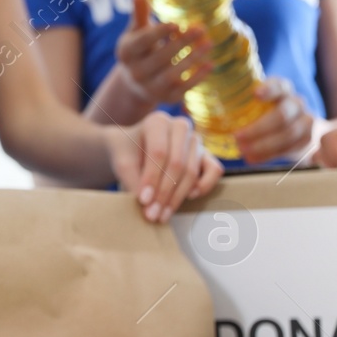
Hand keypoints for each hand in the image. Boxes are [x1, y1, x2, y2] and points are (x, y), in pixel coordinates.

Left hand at [107, 112, 223, 222]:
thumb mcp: (121, 163)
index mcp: (157, 121)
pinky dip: (204, 185)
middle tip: (152, 214)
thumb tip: (147, 203)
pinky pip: (214, 170)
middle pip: (177, 164)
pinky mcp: (206, 154)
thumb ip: (131, 180)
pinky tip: (188, 197)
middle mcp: (180, 127)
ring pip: (192, 171)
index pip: (158, 152)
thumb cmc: (126, 153)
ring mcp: (195, 140)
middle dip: (164, 193)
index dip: (151, 178)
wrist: (132, 149)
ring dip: (178, 197)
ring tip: (162, 215)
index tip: (143, 201)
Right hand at [111, 0, 211, 107]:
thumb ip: (140, 15)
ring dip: (192, 59)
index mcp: (125, 53)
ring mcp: (150, 87)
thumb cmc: (140, 49)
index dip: (158, 33)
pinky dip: (197, 78)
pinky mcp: (166, 98)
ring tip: (209, 44)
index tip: (176, 23)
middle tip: (201, 29)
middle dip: (181, 43)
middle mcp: (135, 72)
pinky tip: (210, 64)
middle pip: (160, 57)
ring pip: (172, 74)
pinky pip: (183, 89)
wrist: (136, 82)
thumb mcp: (136, 32)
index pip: (141, 42)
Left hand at [233, 77, 316, 164]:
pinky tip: (253, 159)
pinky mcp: (308, 139)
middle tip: (237, 137)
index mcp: (282, 89)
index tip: (255, 95)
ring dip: (263, 145)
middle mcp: (296, 102)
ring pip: (288, 134)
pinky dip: (269, 155)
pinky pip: (290, 148)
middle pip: (282, 114)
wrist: (296, 129)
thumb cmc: (263, 113)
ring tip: (243, 151)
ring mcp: (306, 121)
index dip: (269, 89)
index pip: (279, 85)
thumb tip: (197, 108)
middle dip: (259, 128)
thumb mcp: (252, 103)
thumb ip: (235, 103)